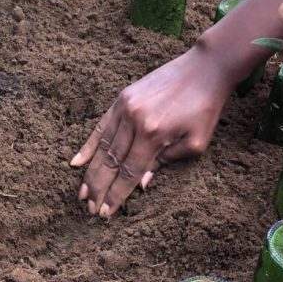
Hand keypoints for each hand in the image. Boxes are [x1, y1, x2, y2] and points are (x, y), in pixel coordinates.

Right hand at [72, 46, 231, 216]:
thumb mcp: (195, 142)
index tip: (106, 212)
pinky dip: (89, 145)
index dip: (116, 195)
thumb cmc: (205, 109)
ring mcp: (125, 107)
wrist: (204, 69)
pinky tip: (77, 162)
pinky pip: (101, 125)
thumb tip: (141, 183)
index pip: (129, 173)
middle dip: (99, 188)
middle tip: (90, 208)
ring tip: (82, 193)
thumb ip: (165, 163)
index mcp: (154, 135)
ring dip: (91, 172)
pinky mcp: (122, 97)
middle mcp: (134, 121)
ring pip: (103, 146)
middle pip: (111, 162)